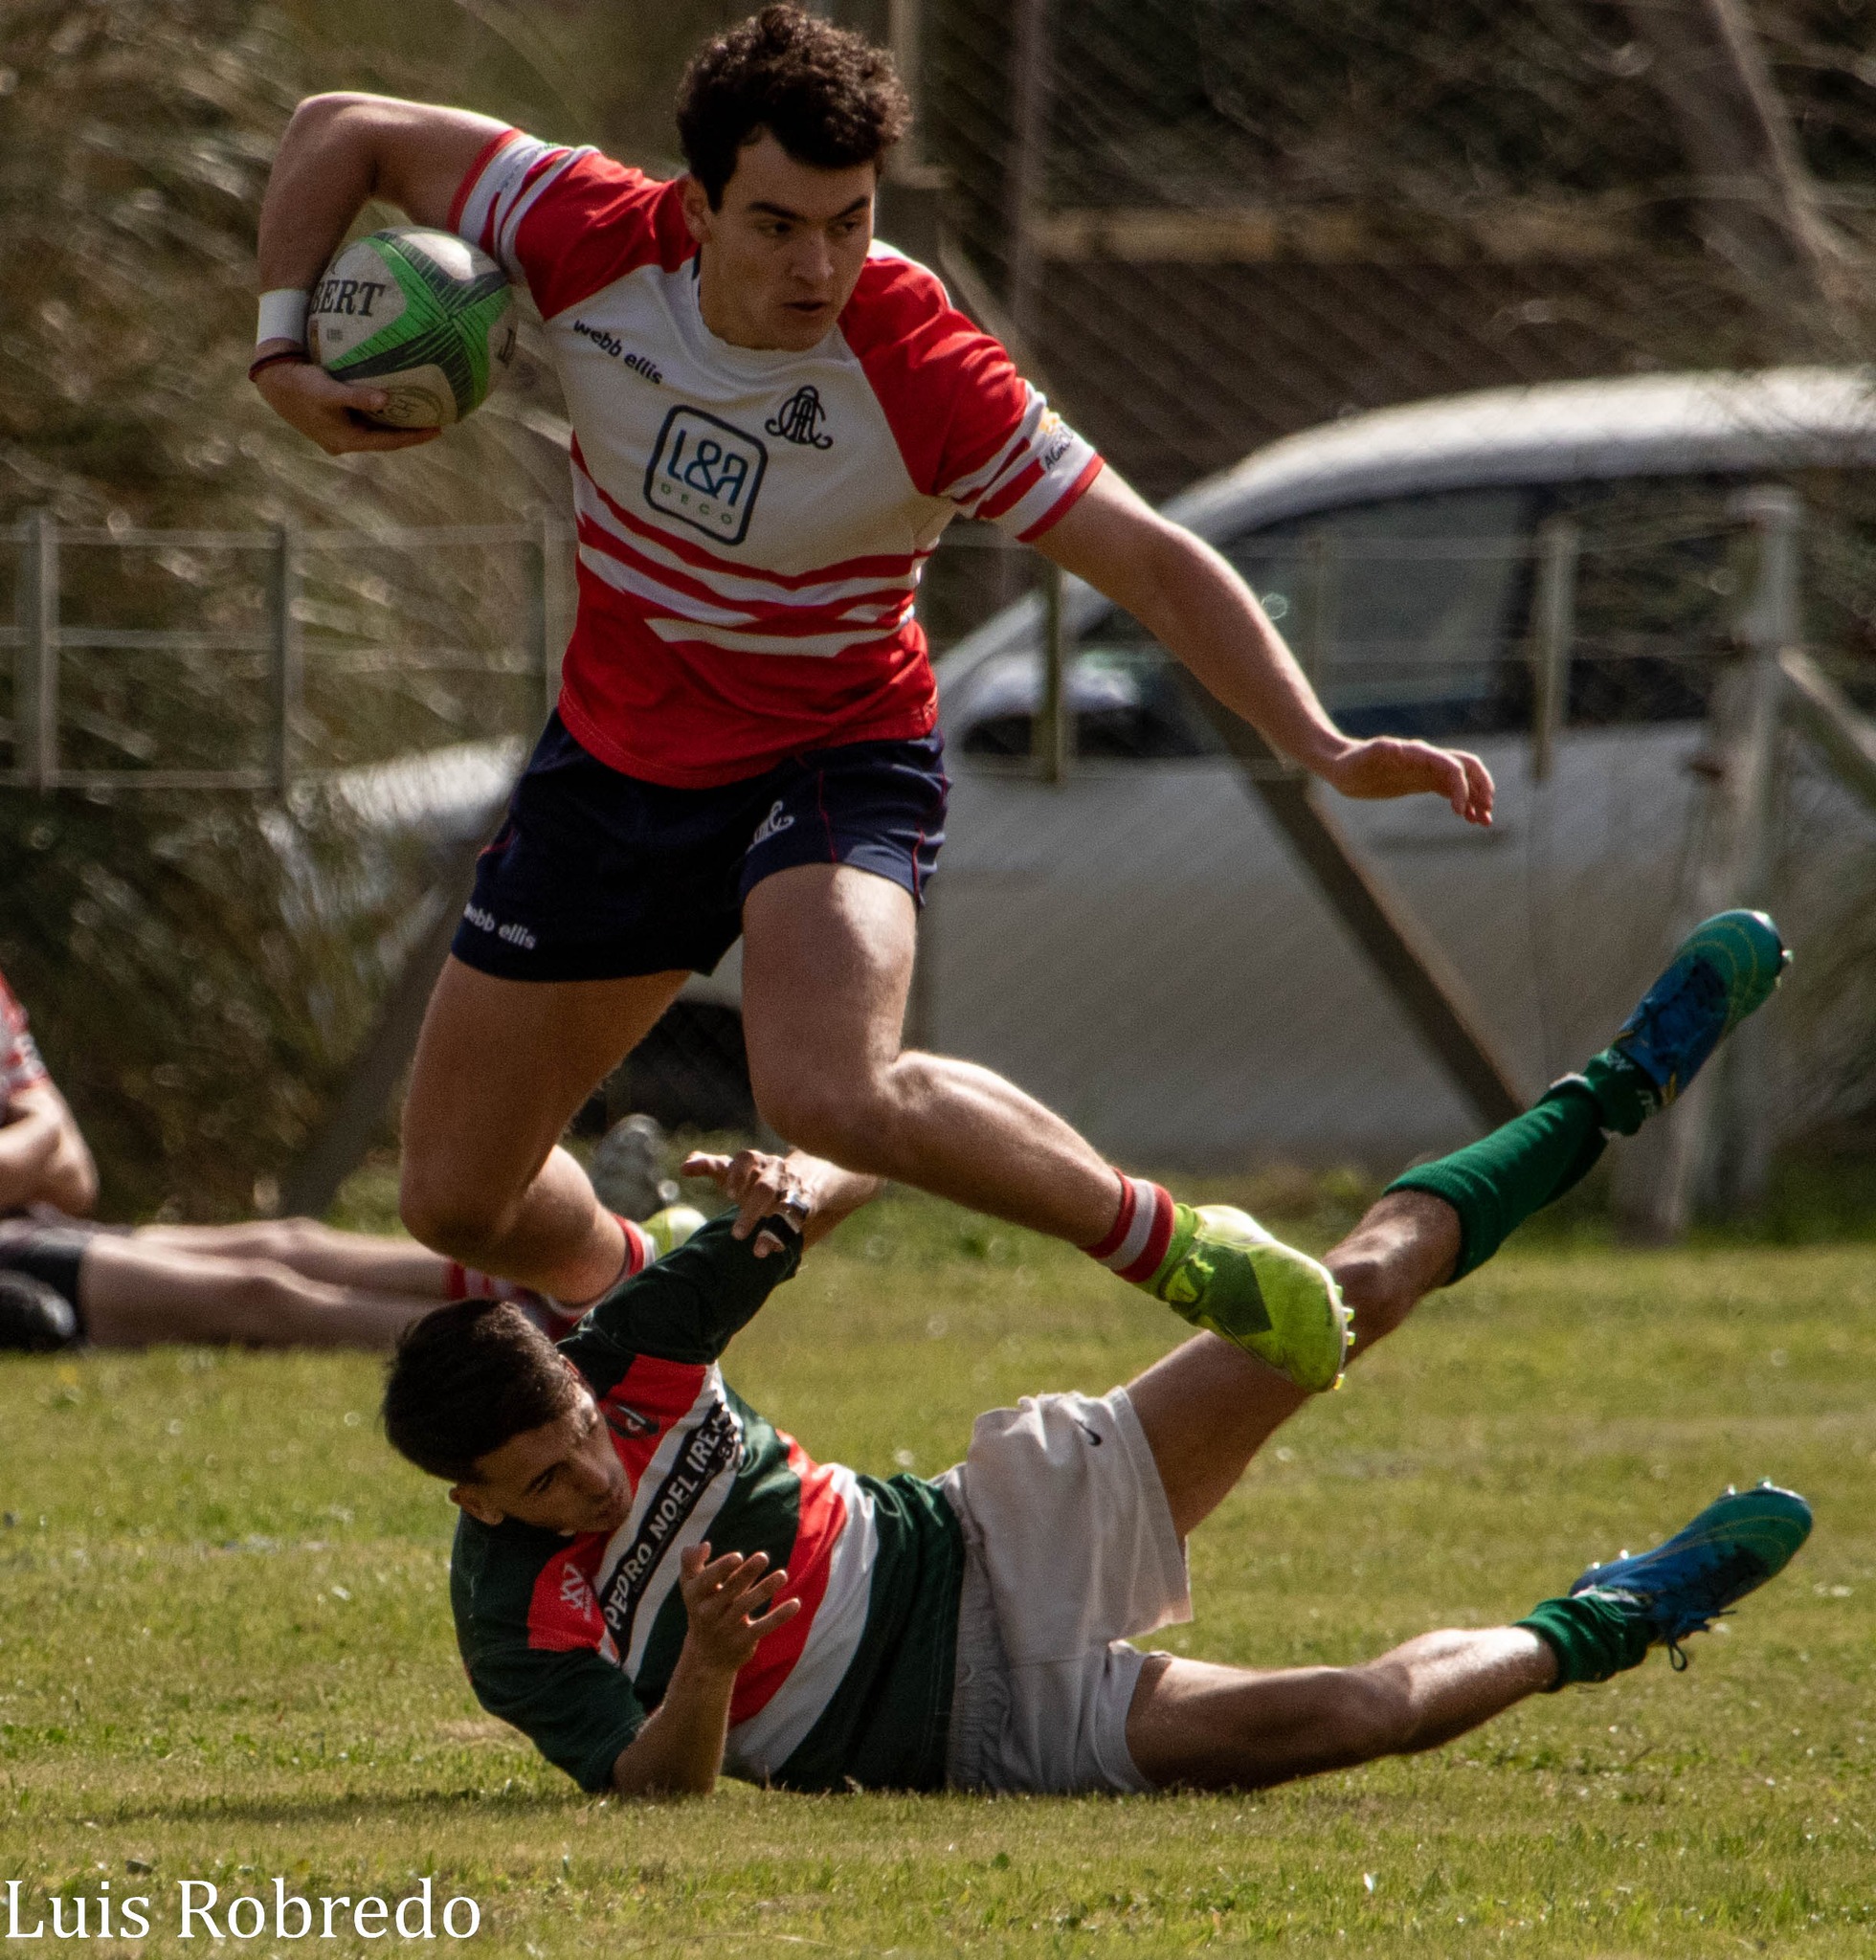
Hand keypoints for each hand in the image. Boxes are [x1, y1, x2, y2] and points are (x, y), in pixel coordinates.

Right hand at [251, 352, 440, 455]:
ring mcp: (338, 432)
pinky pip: (364, 419)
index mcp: (345, 440)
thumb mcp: (328, 391)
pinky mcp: (333, 420)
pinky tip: (394, 401)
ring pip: (375, 430)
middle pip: (384, 439)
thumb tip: (386, 400)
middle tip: (437, 421)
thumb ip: (357, 397)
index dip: (413, 437)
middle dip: (409, 431)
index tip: (438, 430)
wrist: (271, 380)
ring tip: (421, 413)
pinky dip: (380, 413)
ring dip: (395, 423)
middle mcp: (344, 440)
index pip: (388, 442)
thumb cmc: (299, 384)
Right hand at [677, 1543, 799, 1672]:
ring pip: (747, 1606)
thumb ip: (692, 1562)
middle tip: (763, 1557)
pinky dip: (780, 1616)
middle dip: (747, 1573)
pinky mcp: (743, 1641)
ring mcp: (726, 1628)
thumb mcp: (691, 1587)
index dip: (721, 1569)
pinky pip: (763, 1627)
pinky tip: (796, 1603)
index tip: (738, 1557)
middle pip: (730, 1590)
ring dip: (765, 1589)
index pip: (706, 1580)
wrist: (705, 1657)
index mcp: (695, 1596)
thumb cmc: (702, 1609)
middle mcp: (708, 1612)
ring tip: (783, 1575)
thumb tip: (705, 1545)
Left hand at [682, 1148, 810, 1256]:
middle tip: (736, 1235)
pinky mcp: (804, 1205)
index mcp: (755, 1160)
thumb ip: (710, 1165)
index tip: (729, 1193)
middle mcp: (775, 1171)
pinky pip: (797, 1221)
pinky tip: (774, 1250)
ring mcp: (791, 1188)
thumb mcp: (733, 1170)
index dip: (738, 1175)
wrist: (802, 1177)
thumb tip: (684, 1166)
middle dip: (752, 1211)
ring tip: (758, 1252)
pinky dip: (785, 1236)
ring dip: (771, 1230)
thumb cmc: (755, 1176)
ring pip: (784, 1207)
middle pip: (765, 1188)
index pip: (745, 1160)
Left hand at [1318, 736, 1494, 826]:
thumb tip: (1398, 748)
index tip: (1459, 812)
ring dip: (1477, 798)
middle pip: (1467, 767)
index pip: (1452, 766)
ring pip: (1463, 781)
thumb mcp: (1363, 759)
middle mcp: (1428, 760)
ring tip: (1485, 821)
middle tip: (1487, 810)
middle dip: (1481, 787)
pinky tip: (1470, 819)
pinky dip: (1464, 802)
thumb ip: (1381, 752)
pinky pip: (1451, 790)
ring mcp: (1427, 771)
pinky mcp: (1422, 782)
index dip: (1462, 787)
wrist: (1343, 767)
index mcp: (1418, 753)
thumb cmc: (1351, 762)